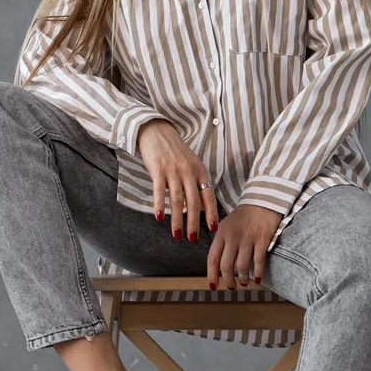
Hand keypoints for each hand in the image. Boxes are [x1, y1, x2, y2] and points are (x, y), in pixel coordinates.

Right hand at [137, 119, 218, 239]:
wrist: (157, 131)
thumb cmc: (175, 151)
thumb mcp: (191, 165)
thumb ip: (197, 184)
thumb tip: (202, 208)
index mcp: (200, 171)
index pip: (208, 196)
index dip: (211, 213)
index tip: (213, 229)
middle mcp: (189, 171)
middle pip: (194, 202)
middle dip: (194, 222)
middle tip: (192, 238)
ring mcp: (173, 170)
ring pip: (177, 200)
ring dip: (177, 219)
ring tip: (177, 234)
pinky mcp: (158, 169)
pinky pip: (160, 191)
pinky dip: (160, 205)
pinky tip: (159, 217)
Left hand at [207, 203, 282, 289]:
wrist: (263, 200)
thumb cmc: (244, 215)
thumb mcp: (227, 225)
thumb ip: (222, 242)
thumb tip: (219, 263)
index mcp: (221, 233)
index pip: (212, 258)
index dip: (211, 275)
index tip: (212, 286)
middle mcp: (232, 237)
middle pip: (226, 266)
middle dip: (228, 280)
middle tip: (231, 286)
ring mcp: (248, 239)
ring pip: (241, 266)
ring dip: (242, 279)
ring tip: (244, 283)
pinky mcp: (262, 240)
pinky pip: (258, 261)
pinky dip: (257, 273)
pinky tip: (257, 279)